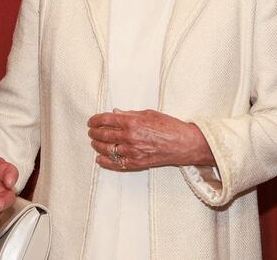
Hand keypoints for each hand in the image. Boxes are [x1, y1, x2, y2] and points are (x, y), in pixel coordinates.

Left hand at [88, 109, 215, 171]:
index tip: (91, 121)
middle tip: (91, 131)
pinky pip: (116, 164)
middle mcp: (130, 136)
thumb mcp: (148, 114)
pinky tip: (100, 159)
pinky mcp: (137, 163)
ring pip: (107, 149)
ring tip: (94, 142)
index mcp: (132, 121)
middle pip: (103, 134)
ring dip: (97, 145)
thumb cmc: (170, 126)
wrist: (185, 144)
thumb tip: (115, 113)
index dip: (95, 120)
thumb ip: (129, 114)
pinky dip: (105, 162)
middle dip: (94, 132)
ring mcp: (132, 151)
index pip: (105, 119)